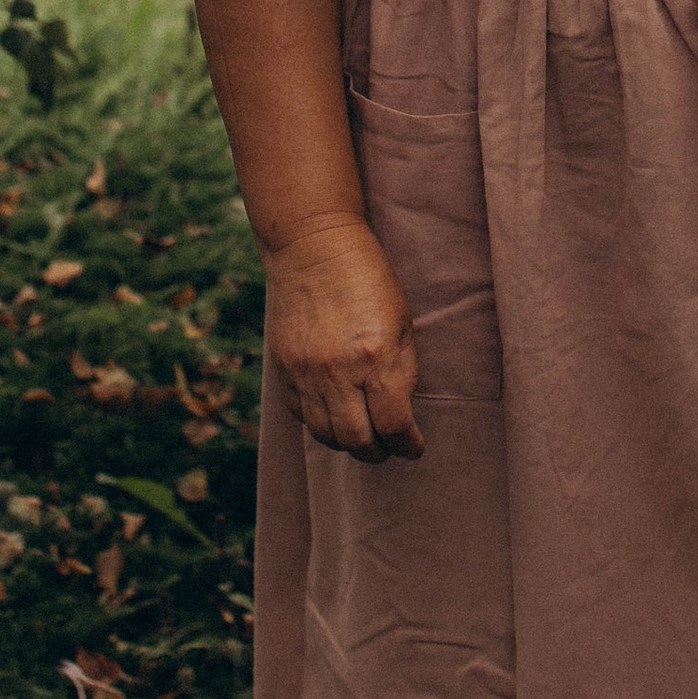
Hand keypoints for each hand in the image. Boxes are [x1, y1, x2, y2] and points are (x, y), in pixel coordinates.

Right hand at [264, 214, 424, 463]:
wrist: (313, 246)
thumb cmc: (368, 278)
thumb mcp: (401, 321)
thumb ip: (402, 371)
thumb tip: (400, 413)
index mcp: (376, 357)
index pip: (394, 425)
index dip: (408, 445)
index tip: (415, 447)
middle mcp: (337, 372)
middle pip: (358, 441)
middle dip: (378, 452)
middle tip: (388, 447)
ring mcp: (305, 373)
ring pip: (325, 436)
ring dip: (347, 443)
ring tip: (362, 434)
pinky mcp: (283, 369)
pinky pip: (300, 415)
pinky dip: (320, 423)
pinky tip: (334, 413)